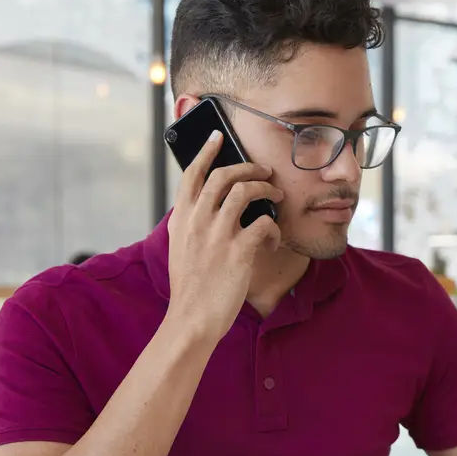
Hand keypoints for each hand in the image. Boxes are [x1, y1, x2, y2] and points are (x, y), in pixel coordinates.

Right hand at [165, 130, 283, 341]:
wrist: (192, 318)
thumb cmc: (191, 287)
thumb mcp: (180, 249)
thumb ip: (190, 225)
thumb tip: (206, 205)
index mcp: (181, 219)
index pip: (192, 175)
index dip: (207, 152)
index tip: (218, 137)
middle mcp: (197, 221)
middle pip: (224, 176)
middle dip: (248, 167)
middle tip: (264, 171)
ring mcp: (218, 234)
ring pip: (246, 191)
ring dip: (266, 189)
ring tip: (276, 195)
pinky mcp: (239, 251)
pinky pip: (264, 224)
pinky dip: (273, 228)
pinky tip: (272, 238)